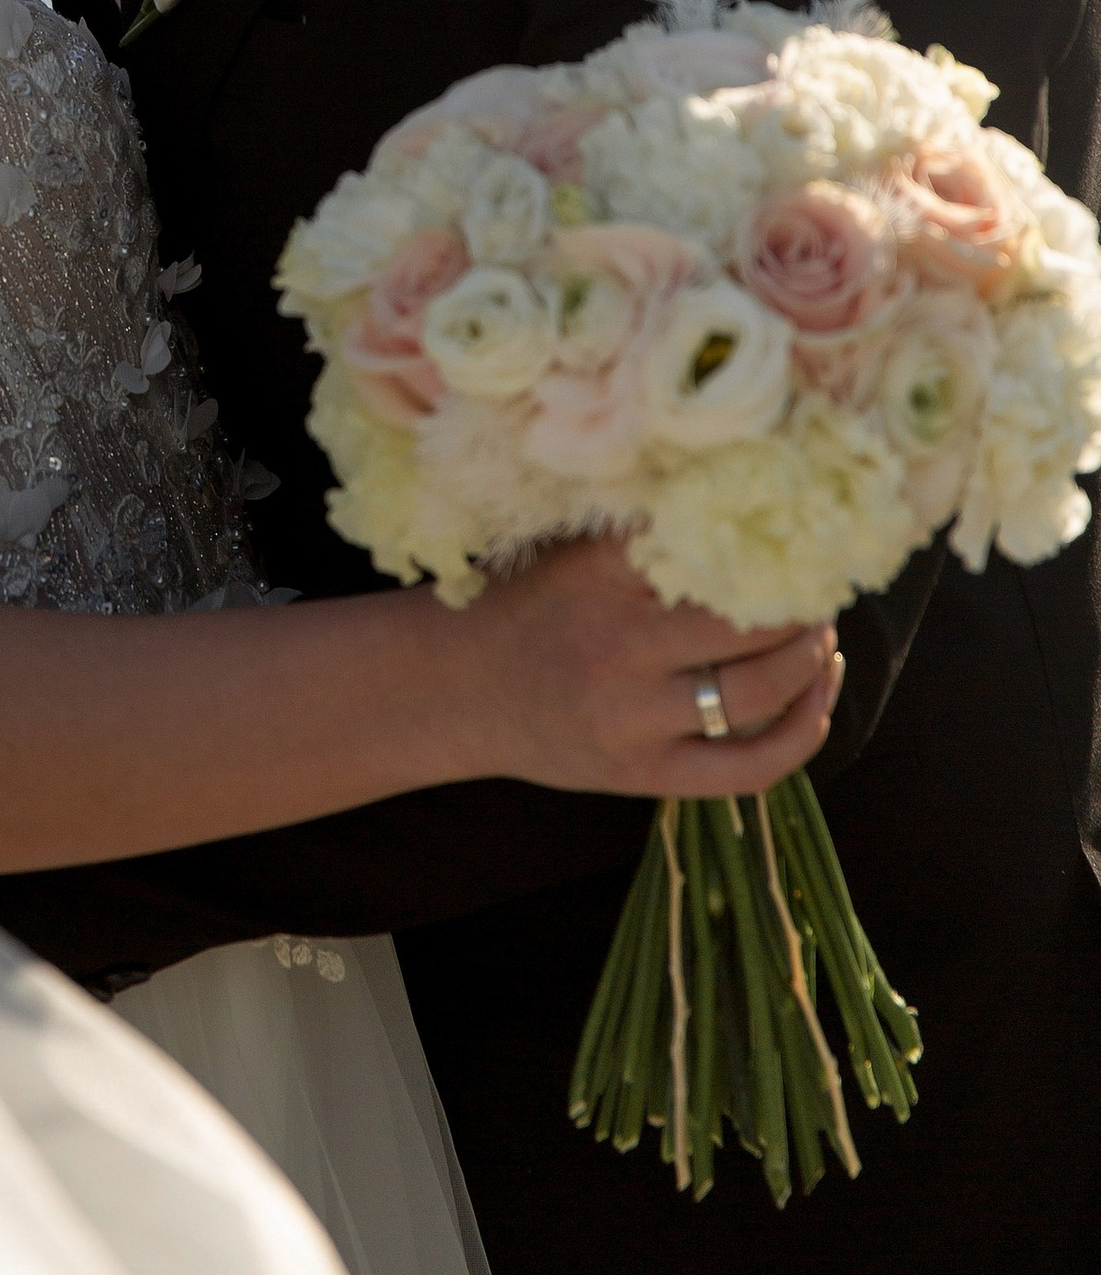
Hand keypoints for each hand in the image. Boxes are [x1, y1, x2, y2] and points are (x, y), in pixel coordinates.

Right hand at [452, 536, 842, 802]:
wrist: (454, 690)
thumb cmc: (524, 605)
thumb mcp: (571, 552)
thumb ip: (645, 534)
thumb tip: (751, 501)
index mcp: (601, 574)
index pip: (709, 545)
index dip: (769, 536)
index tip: (799, 525)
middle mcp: (618, 645)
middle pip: (748, 620)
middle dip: (802, 600)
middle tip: (820, 582)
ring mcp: (632, 717)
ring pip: (759, 690)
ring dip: (810, 658)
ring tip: (819, 633)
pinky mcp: (645, 773)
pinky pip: (750, 767)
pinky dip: (801, 732)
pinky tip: (816, 696)